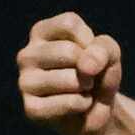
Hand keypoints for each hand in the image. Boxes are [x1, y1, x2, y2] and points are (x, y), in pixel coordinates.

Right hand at [18, 12, 121, 134]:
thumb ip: (103, 49)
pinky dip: (84, 105)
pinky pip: (69, 103)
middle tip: (87, 76)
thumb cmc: (98, 73)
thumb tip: (85, 67)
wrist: (97, 110)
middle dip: (90, 67)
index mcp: (40, 33)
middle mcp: (26, 55)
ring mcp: (25, 83)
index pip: (69, 24)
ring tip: (81, 90)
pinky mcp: (31, 109)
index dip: (90, 41)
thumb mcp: (109, 53)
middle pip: (69, 52)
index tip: (89, 52)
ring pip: (70, 79)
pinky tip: (77, 105)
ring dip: (88, 87)